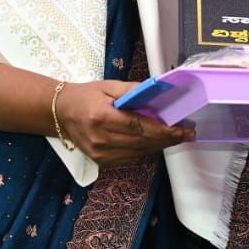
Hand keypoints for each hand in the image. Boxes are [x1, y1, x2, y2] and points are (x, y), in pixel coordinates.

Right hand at [55, 79, 194, 166]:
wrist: (61, 113)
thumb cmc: (85, 96)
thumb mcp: (108, 86)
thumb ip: (132, 90)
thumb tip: (157, 92)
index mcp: (101, 117)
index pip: (138, 127)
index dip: (162, 130)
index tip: (181, 129)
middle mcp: (100, 139)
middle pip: (141, 143)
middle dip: (167, 138)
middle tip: (187, 133)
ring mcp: (100, 154)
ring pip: (139, 153)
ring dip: (159, 145)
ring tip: (176, 137)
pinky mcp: (101, 162)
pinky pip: (131, 158)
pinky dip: (146, 150)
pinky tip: (156, 142)